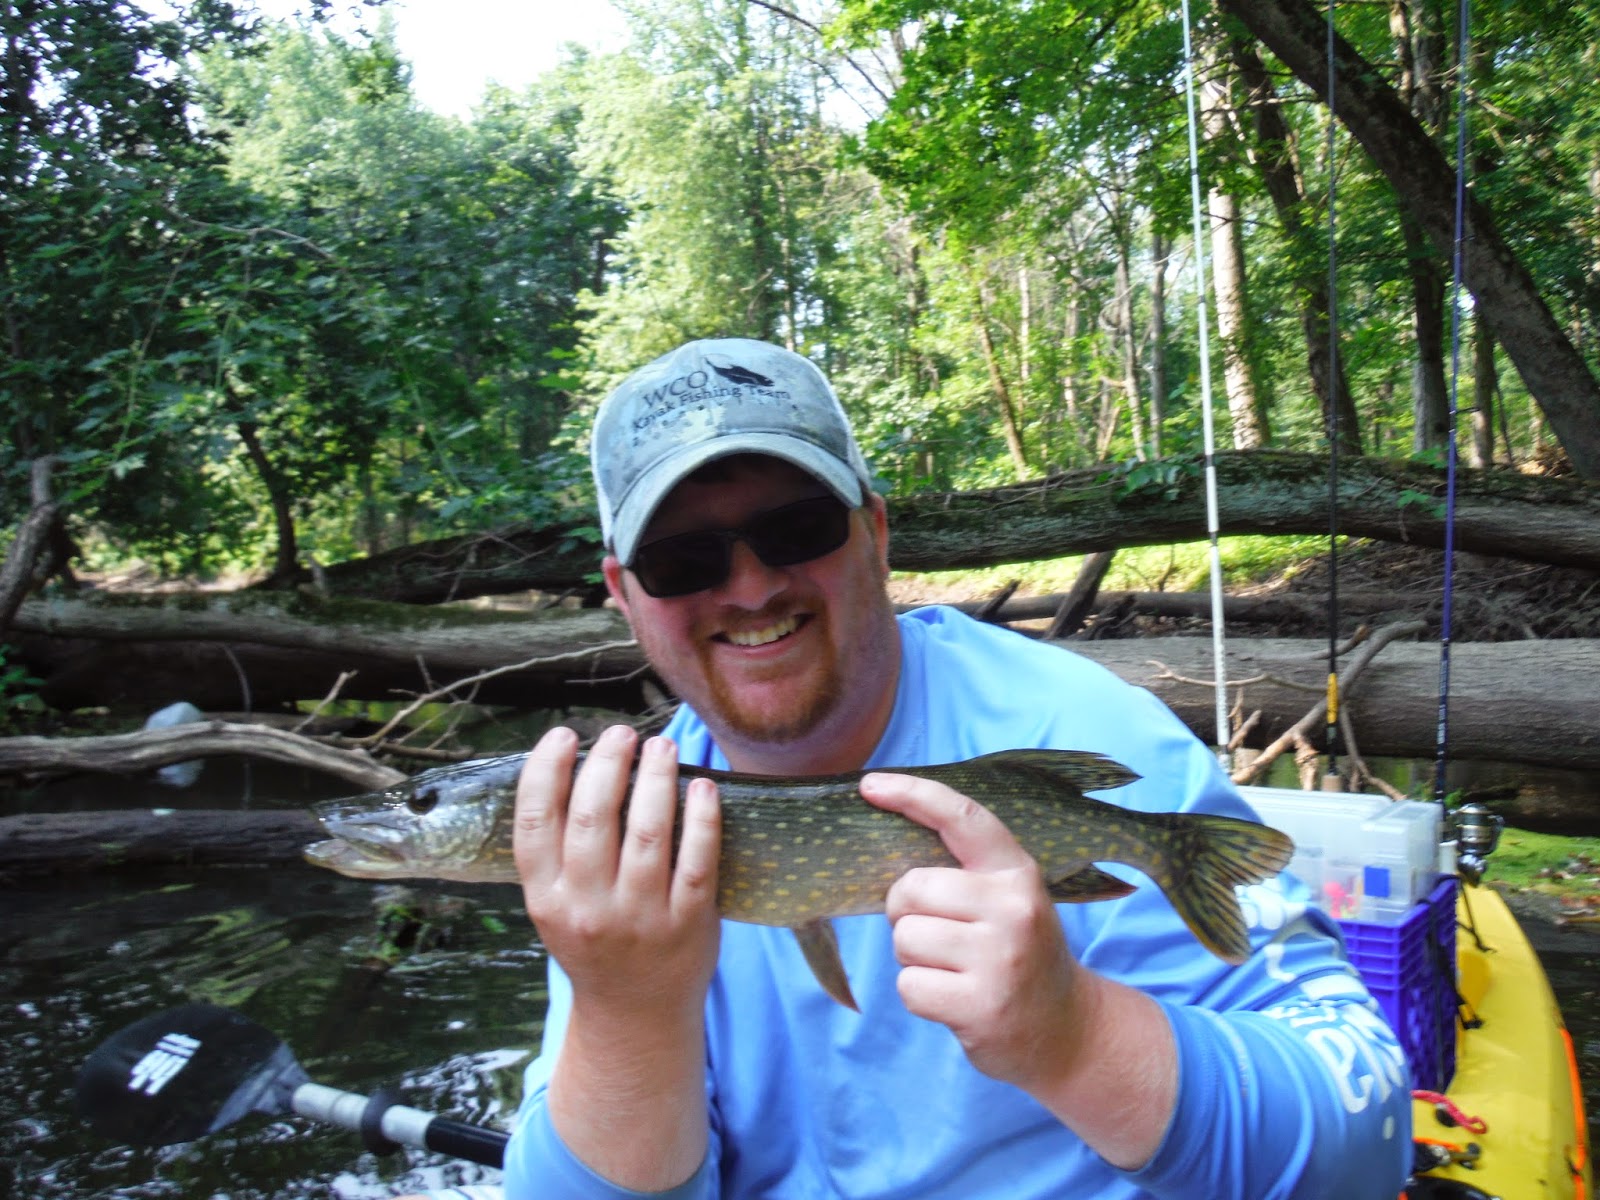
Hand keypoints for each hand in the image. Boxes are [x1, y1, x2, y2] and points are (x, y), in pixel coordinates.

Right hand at [514, 724, 721, 1020]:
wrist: (635, 1013)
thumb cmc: (594, 943)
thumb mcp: (555, 906)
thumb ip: (558, 851)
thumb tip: (576, 766)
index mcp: (546, 899)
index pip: (535, 824)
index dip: (544, 772)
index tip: (563, 736)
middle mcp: (588, 909)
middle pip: (592, 819)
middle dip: (608, 763)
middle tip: (624, 733)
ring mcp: (640, 918)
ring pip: (648, 833)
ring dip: (657, 779)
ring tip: (663, 747)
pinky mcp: (687, 924)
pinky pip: (697, 861)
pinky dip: (702, 818)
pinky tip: (702, 787)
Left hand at [860, 771, 1087, 1091]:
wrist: (1065, 1031)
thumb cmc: (1016, 955)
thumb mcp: (1007, 902)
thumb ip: (962, 873)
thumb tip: (882, 846)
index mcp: (1017, 873)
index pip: (962, 817)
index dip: (913, 794)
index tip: (870, 785)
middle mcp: (1013, 909)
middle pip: (910, 889)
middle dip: (905, 912)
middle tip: (939, 934)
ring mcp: (1000, 959)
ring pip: (904, 939)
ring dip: (914, 959)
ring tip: (954, 969)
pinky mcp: (981, 1006)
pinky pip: (909, 987)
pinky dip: (920, 995)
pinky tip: (955, 1000)